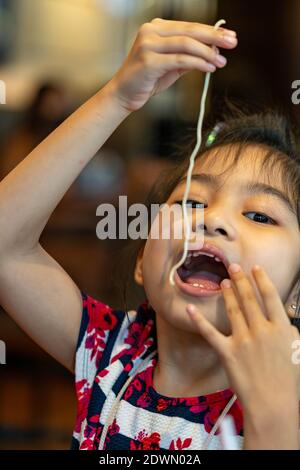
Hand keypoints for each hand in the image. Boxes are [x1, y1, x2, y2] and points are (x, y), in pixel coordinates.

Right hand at [109, 18, 237, 111]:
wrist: (123, 95)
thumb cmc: (147, 80)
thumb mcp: (171, 66)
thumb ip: (189, 57)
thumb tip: (214, 52)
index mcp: (156, 28)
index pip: (189, 26)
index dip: (211, 31)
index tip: (229, 36)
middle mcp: (150, 31)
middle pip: (190, 30)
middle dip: (214, 37)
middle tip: (233, 42)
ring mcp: (148, 45)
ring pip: (186, 44)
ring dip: (207, 53)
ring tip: (221, 61)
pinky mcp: (149, 61)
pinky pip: (180, 60)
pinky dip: (197, 63)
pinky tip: (209, 68)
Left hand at [186, 264, 299, 411]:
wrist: (274, 405)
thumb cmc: (290, 382)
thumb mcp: (297, 351)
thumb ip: (288, 332)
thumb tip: (282, 318)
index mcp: (280, 329)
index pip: (270, 297)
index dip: (262, 280)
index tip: (255, 268)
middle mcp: (261, 330)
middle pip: (249, 299)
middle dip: (241, 280)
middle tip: (233, 266)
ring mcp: (242, 340)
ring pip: (233, 310)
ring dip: (227, 294)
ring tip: (222, 281)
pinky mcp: (227, 352)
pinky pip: (210, 333)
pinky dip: (198, 320)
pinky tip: (189, 309)